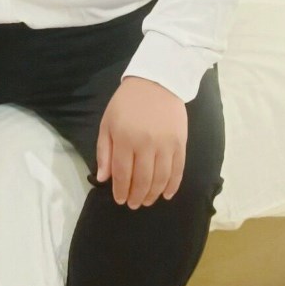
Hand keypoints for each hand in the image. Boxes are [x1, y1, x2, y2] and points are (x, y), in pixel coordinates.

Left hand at [95, 76, 186, 207]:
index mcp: (125, 138)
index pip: (123, 173)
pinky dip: (173, 185)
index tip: (120, 200)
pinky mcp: (180, 143)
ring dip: (153, 194)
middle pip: (143, 180)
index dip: (121, 190)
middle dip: (136, 196)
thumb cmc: (127, 102)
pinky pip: (178, 170)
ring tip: (147, 201)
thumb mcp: (108, 122)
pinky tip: (167, 194)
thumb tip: (103, 178)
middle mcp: (146, 144)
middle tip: (133, 204)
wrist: (157, 81)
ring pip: (160, 178)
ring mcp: (166, 144)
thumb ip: (105, 151)